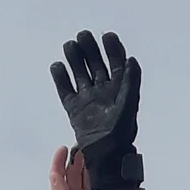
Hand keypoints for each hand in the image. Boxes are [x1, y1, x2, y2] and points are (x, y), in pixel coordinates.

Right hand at [50, 28, 141, 189]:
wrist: (106, 153)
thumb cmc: (121, 130)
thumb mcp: (129, 102)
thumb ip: (131, 81)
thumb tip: (131, 59)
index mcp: (118, 88)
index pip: (116, 63)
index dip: (112, 48)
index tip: (107, 36)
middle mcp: (102, 90)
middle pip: (95, 64)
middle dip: (90, 49)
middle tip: (83, 36)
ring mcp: (87, 98)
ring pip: (79, 73)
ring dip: (75, 59)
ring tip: (70, 46)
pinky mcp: (74, 108)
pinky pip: (65, 89)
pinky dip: (60, 77)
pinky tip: (57, 65)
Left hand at [50, 146, 101, 189]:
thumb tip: (77, 175)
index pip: (57, 177)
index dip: (59, 161)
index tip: (64, 149)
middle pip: (70, 174)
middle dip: (74, 160)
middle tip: (82, 146)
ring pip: (81, 179)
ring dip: (85, 166)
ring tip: (91, 153)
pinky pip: (92, 186)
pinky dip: (95, 176)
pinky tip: (100, 168)